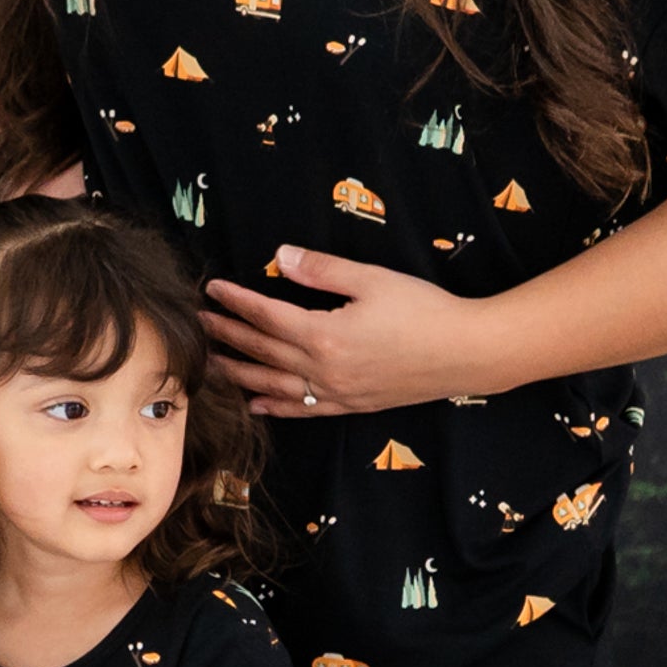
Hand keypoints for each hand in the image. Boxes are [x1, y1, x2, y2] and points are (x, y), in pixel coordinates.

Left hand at [201, 243, 502, 417]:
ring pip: (274, 386)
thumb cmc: (425, 311)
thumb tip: (281, 256)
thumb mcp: (373, 279)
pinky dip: (274, 406)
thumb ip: (323, 270)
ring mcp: (337, 393)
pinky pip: (303, 410)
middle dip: (226, 336)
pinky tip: (256, 404)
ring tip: (210, 365)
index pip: (265, 317)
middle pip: (261, 352)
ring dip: (238, 375)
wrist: (469, 353)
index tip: (211, 289)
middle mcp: (323, 370)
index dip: (235, 302)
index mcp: (324, 335)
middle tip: (197, 324)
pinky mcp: (353, 405)